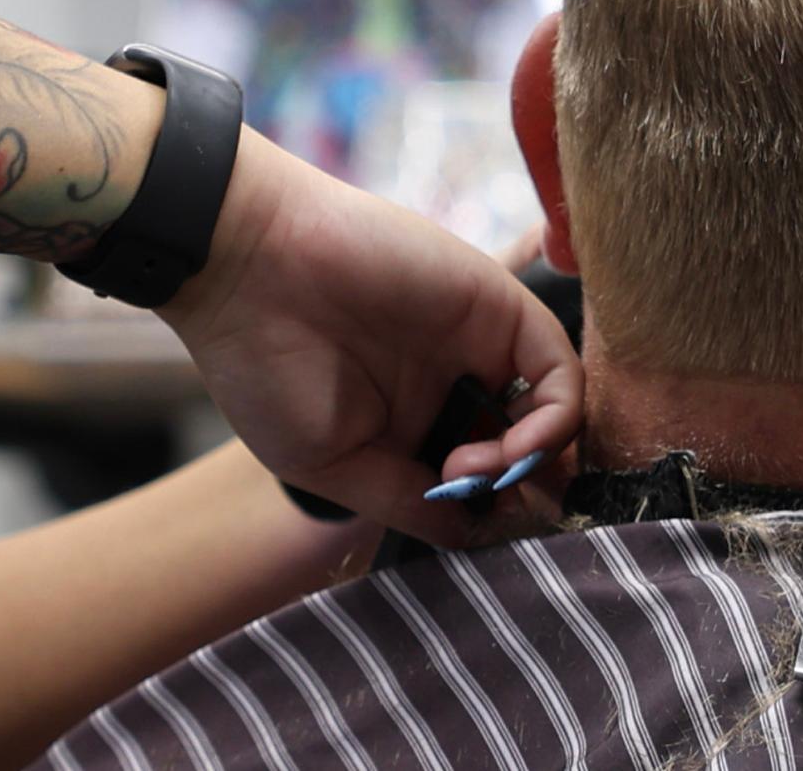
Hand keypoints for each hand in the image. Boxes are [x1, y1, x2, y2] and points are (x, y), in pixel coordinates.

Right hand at [157, 132, 583, 543]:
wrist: (243, 268)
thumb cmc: (264, 367)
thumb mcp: (332, 467)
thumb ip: (409, 501)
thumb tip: (480, 534)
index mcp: (412, 425)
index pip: (487, 483)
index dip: (492, 515)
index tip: (464, 524)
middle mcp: (454, 386)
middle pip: (533, 452)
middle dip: (526, 494)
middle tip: (485, 503)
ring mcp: (478, 346)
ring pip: (555, 416)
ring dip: (534, 465)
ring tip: (473, 472)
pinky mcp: (496, 305)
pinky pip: (560, 370)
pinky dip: (556, 420)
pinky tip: (510, 448)